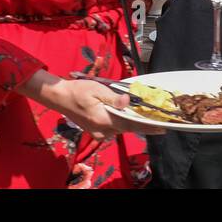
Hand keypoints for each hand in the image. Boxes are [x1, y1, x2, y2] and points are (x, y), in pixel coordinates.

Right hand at [21, 74, 160, 139]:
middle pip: (127, 128)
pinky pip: (112, 127)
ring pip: (120, 128)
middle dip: (142, 124)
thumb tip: (128, 102)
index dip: (147, 126)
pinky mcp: (95, 130)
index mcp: (104, 120)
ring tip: (145, 116)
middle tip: (158, 121)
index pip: (131, 125)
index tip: (162, 128)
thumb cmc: (78, 90)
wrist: (59, 98)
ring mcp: (98, 132)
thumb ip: (113, 98)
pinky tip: (126, 116)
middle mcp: (102, 130)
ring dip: (131, 122)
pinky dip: (121, 122)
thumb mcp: (97, 89)